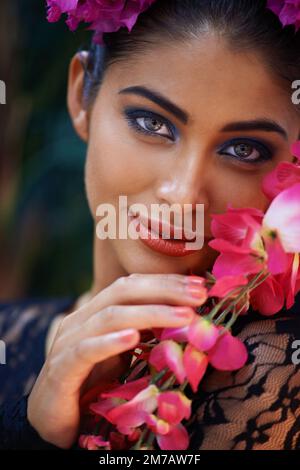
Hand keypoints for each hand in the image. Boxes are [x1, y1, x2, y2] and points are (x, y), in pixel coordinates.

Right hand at [27, 273, 203, 447]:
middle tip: (199, 294)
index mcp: (95, 312)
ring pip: (110, 316)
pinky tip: (134, 338)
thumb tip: (185, 318)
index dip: (165, 282)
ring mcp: (67, 342)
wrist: (53, 419)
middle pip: (123, 291)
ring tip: (183, 316)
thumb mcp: (122, 355)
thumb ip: (144, 334)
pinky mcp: (60, 369)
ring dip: (150, 313)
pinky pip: (86, 350)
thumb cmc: (92, 384)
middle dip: (164, 290)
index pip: (132, 286)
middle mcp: (80, 320)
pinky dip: (110, 342)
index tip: (199, 285)